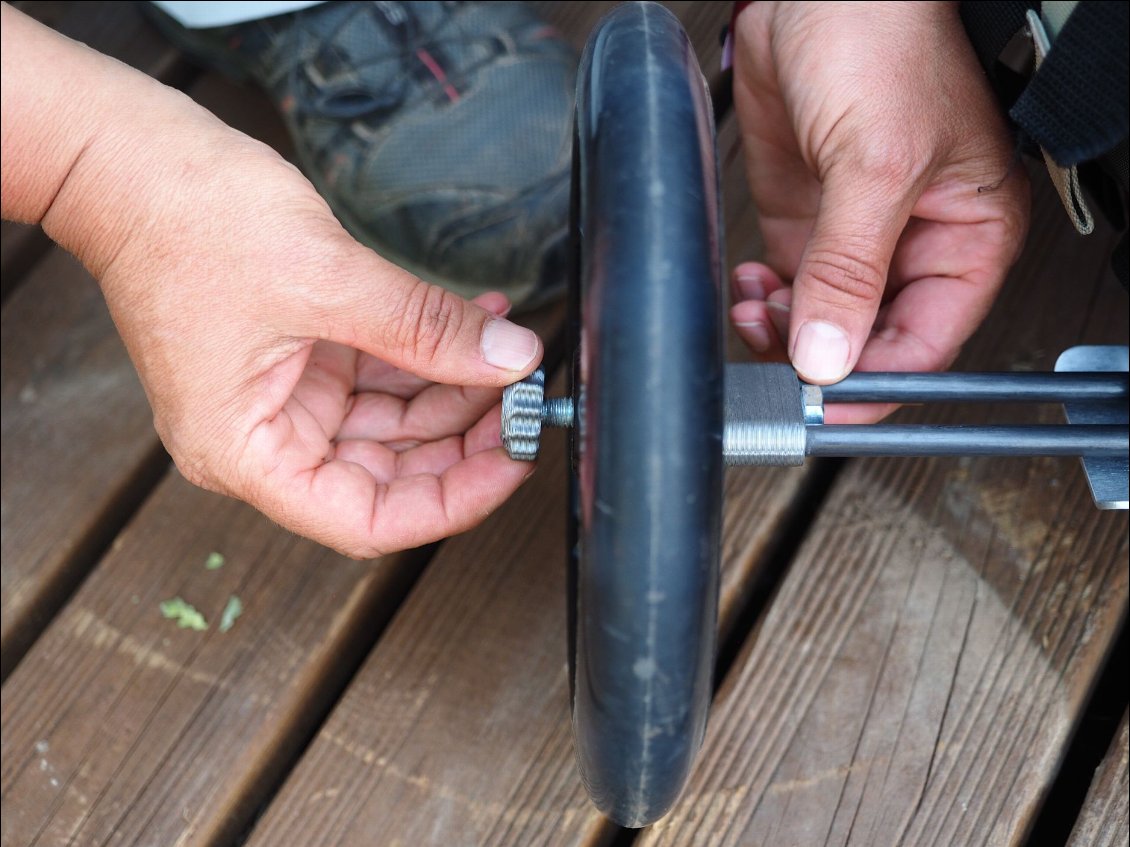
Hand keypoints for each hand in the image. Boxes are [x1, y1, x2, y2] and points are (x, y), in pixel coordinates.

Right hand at [2, 4, 541, 556]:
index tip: (514, 462)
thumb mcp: (327, 280)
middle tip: (528, 402)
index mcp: (247, 454)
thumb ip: (427, 328)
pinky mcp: (300, 360)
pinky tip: (477, 321)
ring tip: (511, 350)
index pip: (369, 520)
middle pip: (388, 473)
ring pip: (393, 422)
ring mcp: (284, 400)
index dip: (453, 500)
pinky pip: (380, 374)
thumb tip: (514, 359)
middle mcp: (265, 440)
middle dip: (465, 438)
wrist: (129, 161)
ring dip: (456, 388)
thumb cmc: (188, 222)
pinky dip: (429, 352)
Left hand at [729, 1, 1028, 421]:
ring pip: (821, 325)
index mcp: (965, 239)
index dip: (872, 383)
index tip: (819, 402)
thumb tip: (829, 355)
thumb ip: (848, 267)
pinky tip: (748, 287)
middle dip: (817, 358)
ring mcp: (854, 239)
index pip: (925, 346)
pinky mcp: (806, 222)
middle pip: (868, 344)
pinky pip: (787, 291)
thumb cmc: (881, 41)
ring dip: (783, 333)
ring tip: (756, 310)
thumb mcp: (874, 164)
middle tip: (774, 351)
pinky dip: (764, 302)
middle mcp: (912, 248)